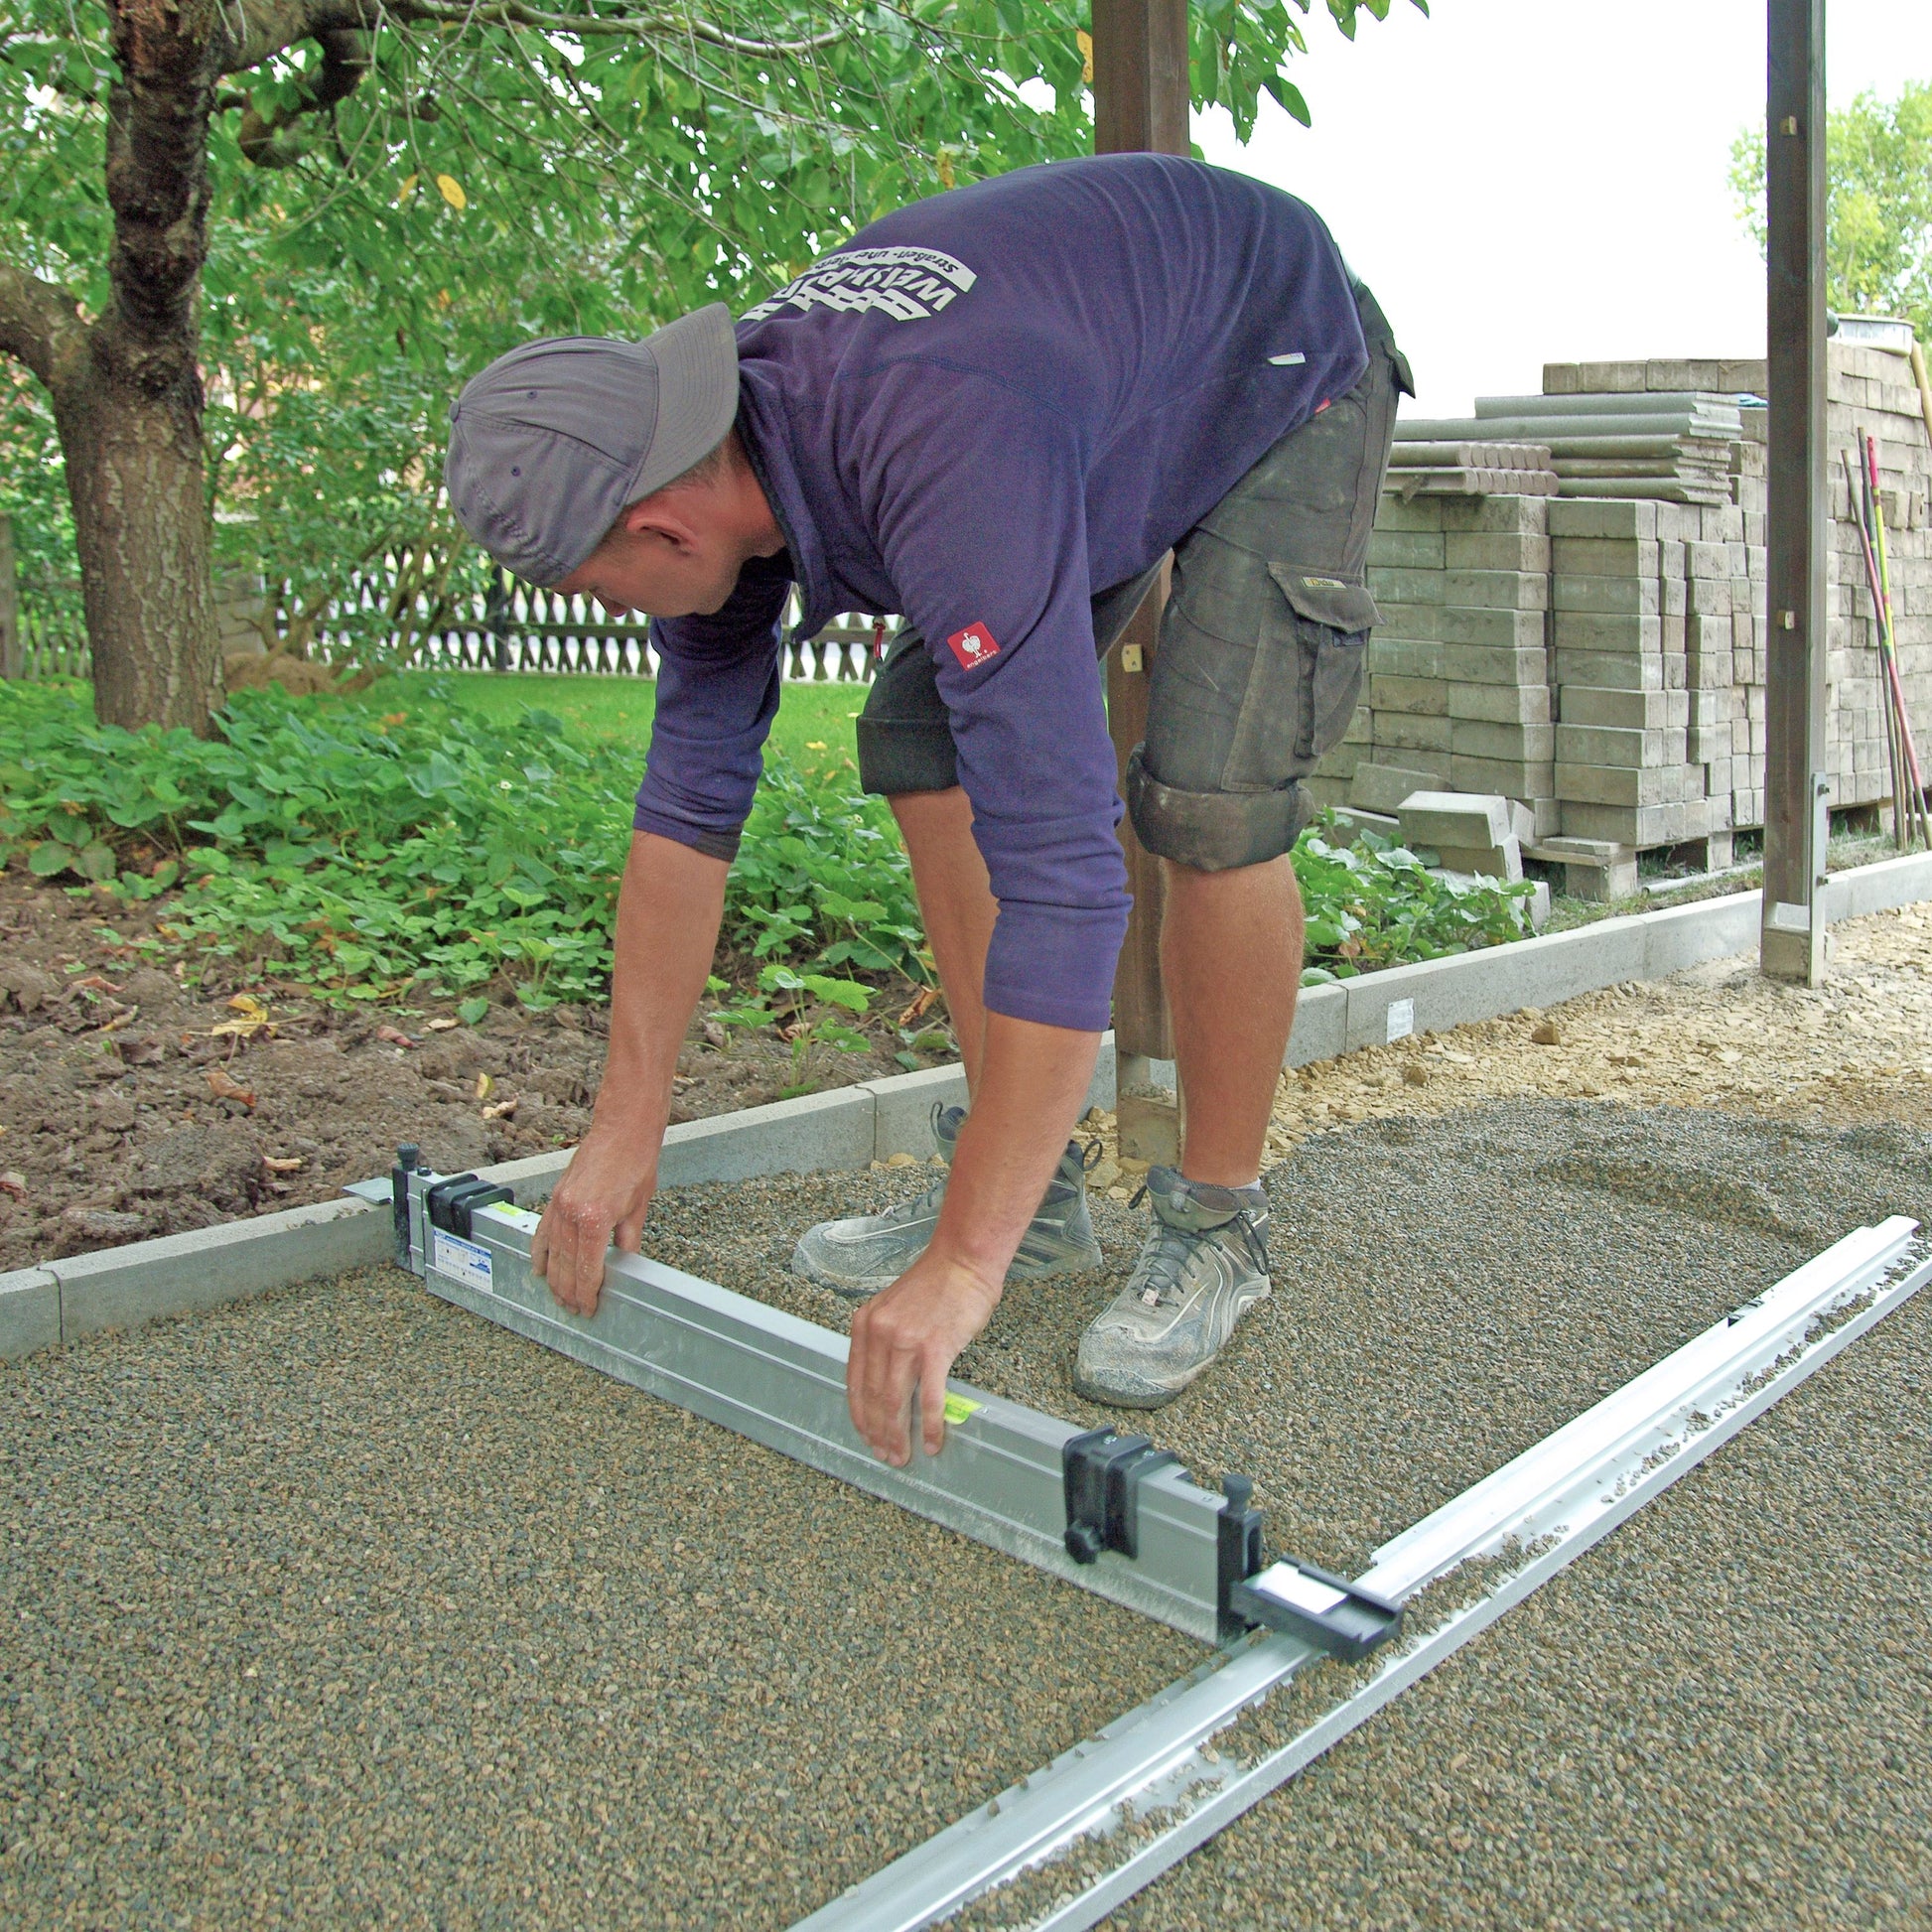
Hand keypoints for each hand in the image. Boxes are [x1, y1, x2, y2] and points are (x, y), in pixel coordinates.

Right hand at [530, 1119, 656, 1316]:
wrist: (623, 1130)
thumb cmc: (636, 1164)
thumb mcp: (638, 1210)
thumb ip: (627, 1243)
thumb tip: (624, 1268)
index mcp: (594, 1220)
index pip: (586, 1269)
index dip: (587, 1293)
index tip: (588, 1308)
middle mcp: (571, 1214)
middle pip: (565, 1265)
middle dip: (568, 1292)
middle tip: (573, 1309)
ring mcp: (559, 1204)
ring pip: (551, 1251)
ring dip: (554, 1278)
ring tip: (558, 1297)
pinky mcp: (555, 1196)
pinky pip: (543, 1230)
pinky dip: (540, 1251)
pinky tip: (539, 1267)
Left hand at [847, 1247, 1002, 1465]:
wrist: (963, 1260)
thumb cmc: (937, 1283)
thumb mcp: (894, 1307)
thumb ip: (885, 1340)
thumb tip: (888, 1381)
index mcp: (866, 1323)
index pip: (855, 1380)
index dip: (860, 1414)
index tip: (867, 1436)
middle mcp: (879, 1333)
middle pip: (873, 1396)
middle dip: (878, 1432)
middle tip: (886, 1455)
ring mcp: (906, 1341)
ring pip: (895, 1401)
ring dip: (899, 1435)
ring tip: (903, 1455)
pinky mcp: (935, 1348)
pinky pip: (930, 1397)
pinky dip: (931, 1424)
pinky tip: (934, 1441)